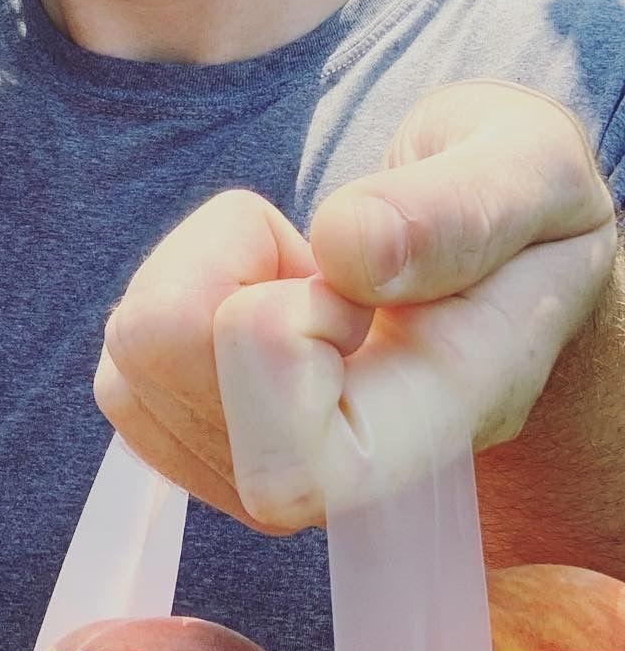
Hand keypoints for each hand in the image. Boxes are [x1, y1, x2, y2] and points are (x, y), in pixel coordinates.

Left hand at [94, 81, 616, 530]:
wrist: (498, 253)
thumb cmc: (518, 207)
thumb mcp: (530, 169)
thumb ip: (457, 210)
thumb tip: (347, 251)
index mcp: (441, 423)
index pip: (293, 461)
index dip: (280, 326)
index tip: (346, 275)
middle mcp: (341, 480)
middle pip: (165, 352)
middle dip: (223, 262)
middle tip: (320, 261)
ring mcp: (257, 469)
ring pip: (133, 351)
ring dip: (205, 271)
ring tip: (302, 275)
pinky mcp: (193, 435)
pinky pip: (120, 363)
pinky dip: (178, 292)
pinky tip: (262, 295)